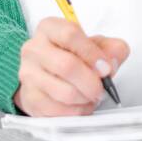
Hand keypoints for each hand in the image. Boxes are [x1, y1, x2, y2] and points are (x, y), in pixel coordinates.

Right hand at [13, 17, 129, 116]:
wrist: (48, 73)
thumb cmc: (72, 55)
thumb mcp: (95, 44)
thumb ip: (111, 48)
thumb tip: (113, 61)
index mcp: (50, 28)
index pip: (70, 35)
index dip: (92, 53)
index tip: (106, 68)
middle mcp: (34, 49)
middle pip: (66, 65)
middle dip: (91, 81)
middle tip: (102, 88)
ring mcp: (28, 74)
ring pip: (63, 92)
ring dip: (85, 98)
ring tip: (91, 96)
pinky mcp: (29, 98)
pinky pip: (58, 111)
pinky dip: (76, 111)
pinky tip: (81, 105)